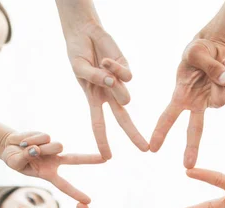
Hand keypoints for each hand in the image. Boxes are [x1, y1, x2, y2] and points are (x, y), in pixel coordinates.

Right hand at [0, 132, 103, 203]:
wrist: (8, 145)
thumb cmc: (13, 159)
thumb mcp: (15, 162)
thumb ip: (25, 157)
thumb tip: (37, 149)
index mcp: (49, 174)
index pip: (64, 185)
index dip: (76, 193)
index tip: (88, 202)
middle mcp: (55, 161)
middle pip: (75, 159)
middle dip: (90, 159)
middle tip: (106, 159)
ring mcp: (52, 148)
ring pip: (55, 145)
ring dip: (39, 146)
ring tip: (27, 148)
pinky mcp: (48, 137)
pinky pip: (44, 136)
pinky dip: (32, 138)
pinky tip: (26, 141)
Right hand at [64, 22, 148, 158]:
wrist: (84, 32)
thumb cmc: (78, 54)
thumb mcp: (80, 68)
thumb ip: (96, 78)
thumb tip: (113, 83)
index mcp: (94, 99)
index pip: (99, 124)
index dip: (103, 141)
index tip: (108, 158)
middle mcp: (108, 94)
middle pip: (123, 119)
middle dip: (133, 134)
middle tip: (145, 150)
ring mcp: (118, 82)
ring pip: (125, 96)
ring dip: (115, 86)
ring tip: (103, 66)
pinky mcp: (126, 69)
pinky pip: (126, 76)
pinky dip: (116, 68)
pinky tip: (107, 59)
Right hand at [150, 38, 224, 167]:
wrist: (213, 46)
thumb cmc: (198, 51)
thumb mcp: (197, 52)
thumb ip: (210, 66)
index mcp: (181, 95)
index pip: (168, 116)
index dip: (160, 131)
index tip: (152, 148)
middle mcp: (196, 103)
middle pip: (194, 129)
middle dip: (191, 147)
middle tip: (188, 165)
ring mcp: (212, 101)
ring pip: (220, 100)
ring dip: (221, 77)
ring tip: (217, 62)